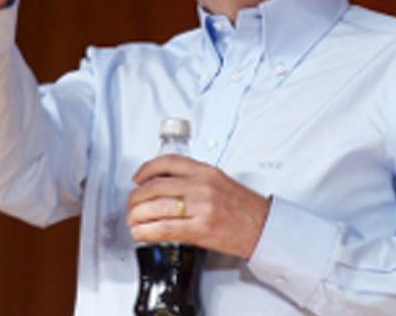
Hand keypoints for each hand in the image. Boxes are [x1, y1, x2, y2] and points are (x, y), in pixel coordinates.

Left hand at [127, 155, 269, 259]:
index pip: (167, 162)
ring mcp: (201, 207)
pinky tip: (140, 233)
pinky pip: (165, 228)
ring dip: (137, 215)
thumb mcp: (220, 181)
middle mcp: (202, 186)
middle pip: (156, 186)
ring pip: (156, 207)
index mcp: (206, 171)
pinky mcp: (201, 229)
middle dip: (136, 196)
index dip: (146, 169)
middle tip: (131, 203)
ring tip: (132, 220)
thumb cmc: (244, 207)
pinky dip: (147, 231)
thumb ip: (194, 180)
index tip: (137, 178)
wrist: (264, 227)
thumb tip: (165, 185)